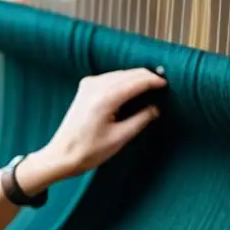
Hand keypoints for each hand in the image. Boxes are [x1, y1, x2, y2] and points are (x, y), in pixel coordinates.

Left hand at [16, 69, 165, 193]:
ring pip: (120, 74)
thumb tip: (155, 108)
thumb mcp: (120, 138)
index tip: (168, 84)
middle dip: (147, 77)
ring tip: (151, 87)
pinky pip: (111, 78)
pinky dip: (124, 81)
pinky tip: (133, 90)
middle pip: (129, 74)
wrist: (61, 155)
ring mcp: (89, 84)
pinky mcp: (85, 87)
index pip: (137, 81)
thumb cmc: (88, 151)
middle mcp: (96, 85)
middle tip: (163, 85)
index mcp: (105, 98)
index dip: (154, 81)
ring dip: (136, 78)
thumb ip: (140, 119)